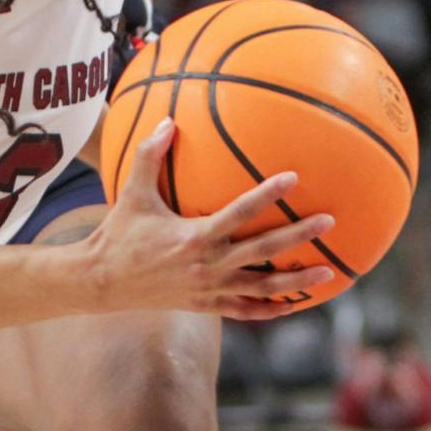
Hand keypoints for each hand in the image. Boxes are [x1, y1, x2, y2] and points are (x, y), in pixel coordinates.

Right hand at [85, 119, 335, 320]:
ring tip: (328, 270)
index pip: (240, 212)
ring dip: (297, 281)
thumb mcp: (132, 193)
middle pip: (264, 251)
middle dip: (299, 236)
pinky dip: (271, 309)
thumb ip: (149, 155)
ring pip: (263, 287)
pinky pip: (246, 310)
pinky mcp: (206, 306)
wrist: (101, 282)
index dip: (268, 194)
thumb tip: (168, 120)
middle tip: (329, 222)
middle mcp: (208, 265)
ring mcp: (210, 289)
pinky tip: (293, 304)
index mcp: (194, 236)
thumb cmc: (119, 234)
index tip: (294, 178)